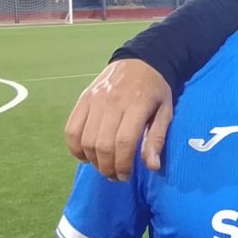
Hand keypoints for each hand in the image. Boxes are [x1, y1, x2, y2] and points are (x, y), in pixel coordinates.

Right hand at [64, 59, 172, 179]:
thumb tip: (152, 167)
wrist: (140, 61)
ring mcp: (94, 100)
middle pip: (102, 144)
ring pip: (85, 139)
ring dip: (92, 160)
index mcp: (136, 104)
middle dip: (107, 167)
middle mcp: (112, 102)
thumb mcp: (166, 112)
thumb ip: (157, 138)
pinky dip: (74, 147)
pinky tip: (85, 156)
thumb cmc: (156, 90)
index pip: (123, 142)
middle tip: (115, 176)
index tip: (125, 176)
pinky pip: (71, 128)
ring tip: (103, 167)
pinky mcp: (83, 99)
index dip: (122, 164)